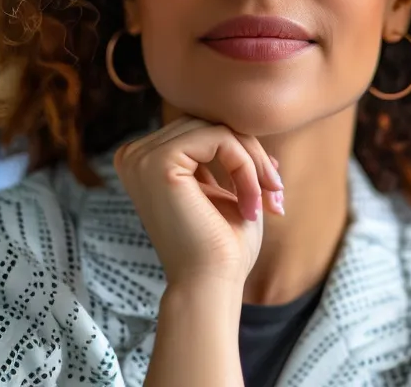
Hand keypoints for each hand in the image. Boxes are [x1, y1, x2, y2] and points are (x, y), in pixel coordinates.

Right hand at [114, 118, 285, 289]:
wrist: (210, 285)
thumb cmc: (221, 248)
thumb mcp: (230, 193)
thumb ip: (236, 161)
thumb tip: (255, 135)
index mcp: (145, 162)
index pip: (202, 132)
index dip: (243, 155)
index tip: (271, 191)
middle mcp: (135, 155)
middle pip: (209, 125)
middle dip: (252, 157)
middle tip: (275, 194)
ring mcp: (143, 157)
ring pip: (217, 129)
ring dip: (253, 164)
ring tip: (267, 200)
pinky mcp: (159, 162)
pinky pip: (220, 139)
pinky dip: (246, 168)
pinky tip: (251, 204)